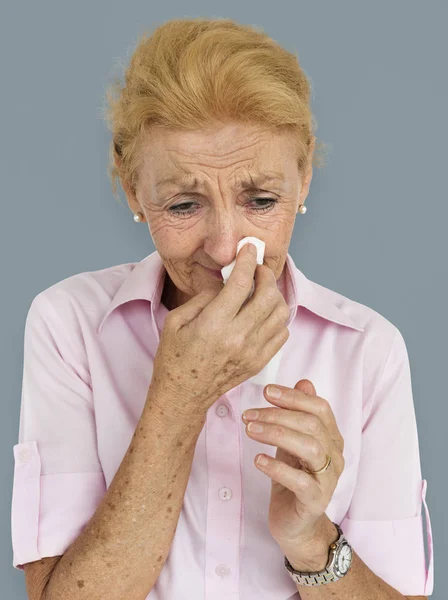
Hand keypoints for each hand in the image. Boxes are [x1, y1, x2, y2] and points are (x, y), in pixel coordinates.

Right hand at [150, 243, 289, 416]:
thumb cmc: (174, 357)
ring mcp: (252, 351)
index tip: (248, 249)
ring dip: (274, 295)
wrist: (183, 395)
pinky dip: (277, 317)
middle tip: (256, 269)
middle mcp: (238, 337)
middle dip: (265, 275)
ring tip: (261, 289)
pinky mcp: (260, 362)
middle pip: (267, 295)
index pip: (241, 283)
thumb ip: (203, 297)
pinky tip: (264, 313)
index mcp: (214, 324)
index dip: (247, 260)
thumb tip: (225, 282)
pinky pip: (282, 333)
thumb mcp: (176, 321)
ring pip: (280, 313)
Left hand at [242, 379, 344, 569]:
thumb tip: (303, 382)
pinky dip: (277, 467)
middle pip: (311, 424)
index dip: (293, 397)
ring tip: (250, 431)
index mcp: (331, 438)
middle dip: (277, 414)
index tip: (266, 391)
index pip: (319, 408)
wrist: (297, 525)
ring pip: (309, 447)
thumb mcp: (292, 442)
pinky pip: (300, 481)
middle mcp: (334, 456)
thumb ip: (298, 415)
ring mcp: (327, 479)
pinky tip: (258, 460)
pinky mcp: (315, 501)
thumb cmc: (293, 479)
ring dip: (276, 434)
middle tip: (248, 414)